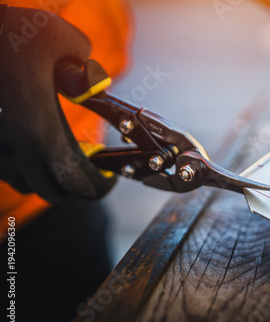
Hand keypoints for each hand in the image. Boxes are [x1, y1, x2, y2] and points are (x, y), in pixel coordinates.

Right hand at [0, 6, 115, 200]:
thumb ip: (84, 69)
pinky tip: (35, 152)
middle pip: (48, 190)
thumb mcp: (58, 39)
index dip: (95, 187)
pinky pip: (4, 168)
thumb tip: (90, 85)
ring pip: (22, 182)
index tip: (108, 182)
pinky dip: (24, 170)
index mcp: (38, 127)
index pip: (72, 178)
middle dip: (75, 190)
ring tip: (66, 167)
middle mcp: (13, 142)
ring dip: (48, 182)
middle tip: (92, 177)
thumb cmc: (5, 32)